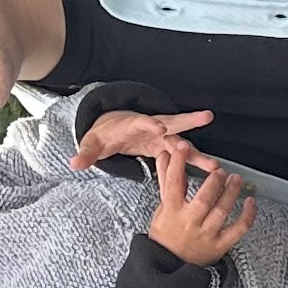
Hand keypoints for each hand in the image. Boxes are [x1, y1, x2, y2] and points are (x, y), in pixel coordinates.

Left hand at [76, 106, 210, 169]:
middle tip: (206, 116)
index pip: (139, 122)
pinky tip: (211, 171)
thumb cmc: (104, 134)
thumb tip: (73, 163)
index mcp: (131, 124)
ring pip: (181, 143)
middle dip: (187, 121)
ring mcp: (161, 137)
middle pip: (171, 123)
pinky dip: (195, 161)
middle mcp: (151, 127)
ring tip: (214, 164)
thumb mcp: (92, 143)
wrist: (114, 128)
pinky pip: (181, 155)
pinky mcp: (166, 147)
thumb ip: (86, 154)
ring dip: (196, 153)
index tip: (158, 126)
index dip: (148, 123)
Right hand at [144, 139, 256, 264]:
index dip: (178, 163)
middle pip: (204, 198)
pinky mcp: (220, 244)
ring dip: (231, 192)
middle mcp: (190, 223)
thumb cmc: (166, 236)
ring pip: (222, 210)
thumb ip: (166, 182)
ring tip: (236, 179)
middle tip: (220, 171)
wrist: (171, 267)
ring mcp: (206, 234)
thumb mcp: (161, 209)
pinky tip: (250, 201)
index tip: (183, 147)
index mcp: (172, 212)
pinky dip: (248, 214)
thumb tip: (165, 156)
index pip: (173, 183)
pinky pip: (238, 228)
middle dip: (214, 181)